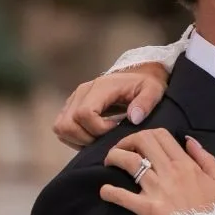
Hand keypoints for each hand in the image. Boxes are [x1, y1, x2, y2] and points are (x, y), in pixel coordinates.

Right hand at [53, 63, 169, 147]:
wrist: (138, 75)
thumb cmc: (145, 84)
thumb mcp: (153, 90)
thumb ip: (145, 103)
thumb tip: (133, 118)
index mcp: (100, 88)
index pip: (84, 114)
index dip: (99, 129)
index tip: (116, 128)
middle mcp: (82, 93)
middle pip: (67, 124)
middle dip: (86, 138)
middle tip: (106, 138)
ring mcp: (74, 100)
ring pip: (61, 127)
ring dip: (78, 139)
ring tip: (100, 138)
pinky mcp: (71, 107)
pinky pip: (63, 128)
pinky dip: (75, 137)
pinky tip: (94, 136)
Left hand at [100, 128, 214, 214]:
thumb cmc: (214, 213)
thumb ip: (206, 158)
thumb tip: (188, 140)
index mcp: (186, 164)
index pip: (161, 135)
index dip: (145, 134)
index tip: (139, 144)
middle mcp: (169, 171)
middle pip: (143, 141)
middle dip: (127, 141)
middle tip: (121, 151)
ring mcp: (157, 189)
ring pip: (130, 162)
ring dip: (114, 157)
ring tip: (109, 163)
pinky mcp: (146, 208)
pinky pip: (122, 196)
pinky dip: (109, 192)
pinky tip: (104, 191)